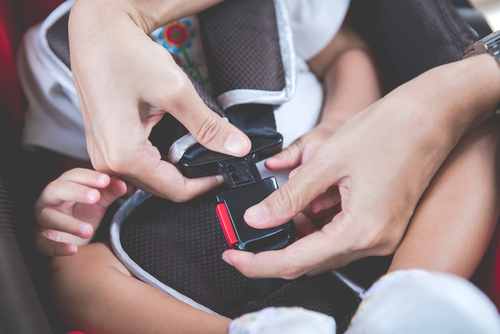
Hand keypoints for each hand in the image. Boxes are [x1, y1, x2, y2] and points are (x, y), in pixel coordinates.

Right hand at [34, 168, 126, 255]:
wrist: (71, 238)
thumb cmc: (82, 213)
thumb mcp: (98, 202)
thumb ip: (109, 191)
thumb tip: (122, 184)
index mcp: (64, 185)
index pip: (73, 175)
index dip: (88, 177)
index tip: (105, 180)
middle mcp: (48, 199)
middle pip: (57, 190)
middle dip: (76, 192)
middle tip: (95, 197)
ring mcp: (41, 219)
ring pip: (48, 217)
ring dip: (68, 223)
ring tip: (89, 230)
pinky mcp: (39, 239)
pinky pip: (42, 243)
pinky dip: (57, 247)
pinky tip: (73, 250)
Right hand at [69, 0, 249, 200]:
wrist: (98, 32)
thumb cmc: (125, 54)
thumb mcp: (175, 91)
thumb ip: (208, 126)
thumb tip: (236, 146)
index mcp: (123, 155)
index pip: (175, 190)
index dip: (205, 185)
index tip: (223, 174)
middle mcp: (107, 161)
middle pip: (161, 188)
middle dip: (191, 180)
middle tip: (215, 162)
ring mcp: (102, 154)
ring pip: (149, 179)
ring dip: (175, 171)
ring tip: (198, 154)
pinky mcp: (104, 144)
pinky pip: (136, 165)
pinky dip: (159, 162)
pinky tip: (173, 148)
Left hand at [222, 57, 499, 278]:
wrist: (430, 114)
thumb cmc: (387, 130)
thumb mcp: (326, 161)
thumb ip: (288, 196)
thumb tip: (257, 218)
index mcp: (360, 230)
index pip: (297, 261)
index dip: (259, 263)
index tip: (234, 256)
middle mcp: (374, 241)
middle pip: (311, 260)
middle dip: (275, 247)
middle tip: (245, 235)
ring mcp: (382, 235)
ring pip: (325, 248)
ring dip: (297, 233)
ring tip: (280, 206)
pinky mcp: (383, 224)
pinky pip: (341, 235)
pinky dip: (317, 224)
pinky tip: (307, 203)